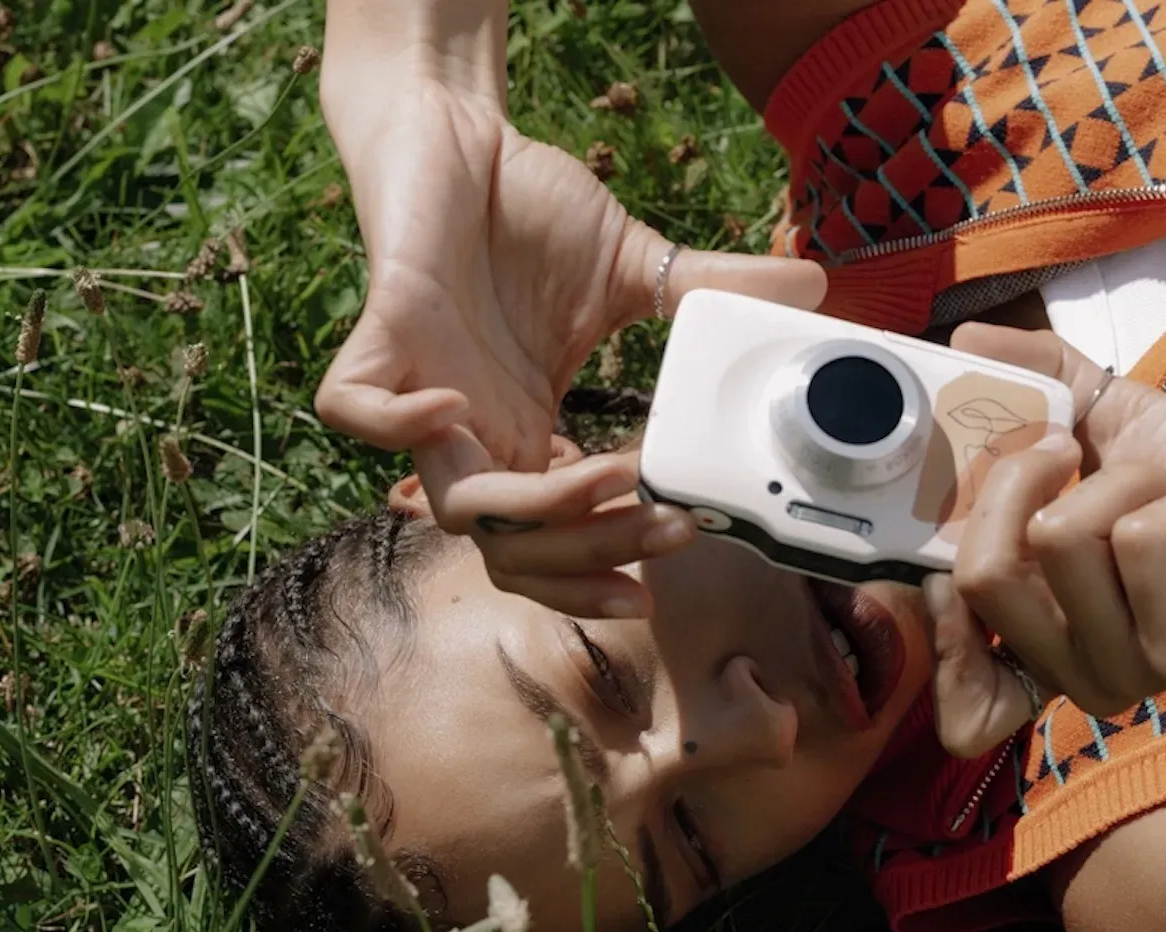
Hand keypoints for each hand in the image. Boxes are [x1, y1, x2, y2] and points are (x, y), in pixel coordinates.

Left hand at [315, 78, 825, 615]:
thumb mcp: (634, 264)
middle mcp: (479, 430)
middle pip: (513, 555)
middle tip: (664, 527)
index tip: (682, 539)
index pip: (557, 542)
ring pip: (459, 509)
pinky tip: (456, 402)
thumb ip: (708, 292)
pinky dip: (397, 425)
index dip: (608, 562)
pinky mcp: (381, 336)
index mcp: (530, 433)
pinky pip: (355, 413)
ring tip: (615, 475)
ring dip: (538, 513)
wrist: (455, 134)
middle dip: (592, 556)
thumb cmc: (527, 207)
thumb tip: (810, 286)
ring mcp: (425, 391)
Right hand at [923, 327, 1165, 755]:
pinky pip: (1131, 541)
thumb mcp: (1108, 421)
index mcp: (1038, 635)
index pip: (951, 686)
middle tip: (1075, 454)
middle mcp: (1069, 670)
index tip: (946, 524)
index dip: (929, 605)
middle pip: (978, 574)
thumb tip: (961, 340)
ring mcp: (1121, 670)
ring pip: (1058, 541)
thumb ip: (1032, 384)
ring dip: (1126, 483)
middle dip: (1024, 478)